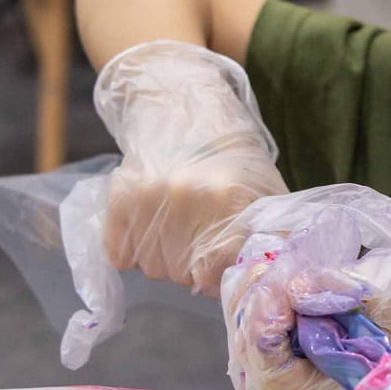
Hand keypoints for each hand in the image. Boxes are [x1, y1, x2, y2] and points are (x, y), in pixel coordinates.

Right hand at [95, 41, 288, 293]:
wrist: (185, 108)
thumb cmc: (233, 158)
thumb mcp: (266, 191)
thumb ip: (271, 236)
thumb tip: (263, 281)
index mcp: (229, 199)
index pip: (216, 275)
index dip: (219, 276)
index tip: (222, 264)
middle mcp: (184, 199)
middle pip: (183, 276)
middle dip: (193, 266)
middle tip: (201, 233)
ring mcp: (147, 199)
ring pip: (152, 269)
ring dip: (165, 258)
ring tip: (178, 224)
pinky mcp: (119, 199)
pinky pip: (121, 256)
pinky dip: (133, 249)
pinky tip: (151, 224)